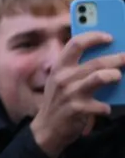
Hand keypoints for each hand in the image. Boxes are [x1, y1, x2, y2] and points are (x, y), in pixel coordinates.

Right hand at [30, 32, 124, 156]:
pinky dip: (106, 107)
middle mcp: (63, 77)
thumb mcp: (62, 80)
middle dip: (115, 58)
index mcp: (59, 66)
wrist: (48, 128)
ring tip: (119, 76)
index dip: (93, 37)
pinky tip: (106, 108)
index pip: (75, 44)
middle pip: (94, 62)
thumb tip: (105, 59)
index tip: (109, 36)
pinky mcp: (77, 109)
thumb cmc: (60, 100)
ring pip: (97, 78)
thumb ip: (78, 69)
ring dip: (112, 75)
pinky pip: (100, 105)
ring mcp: (70, 93)